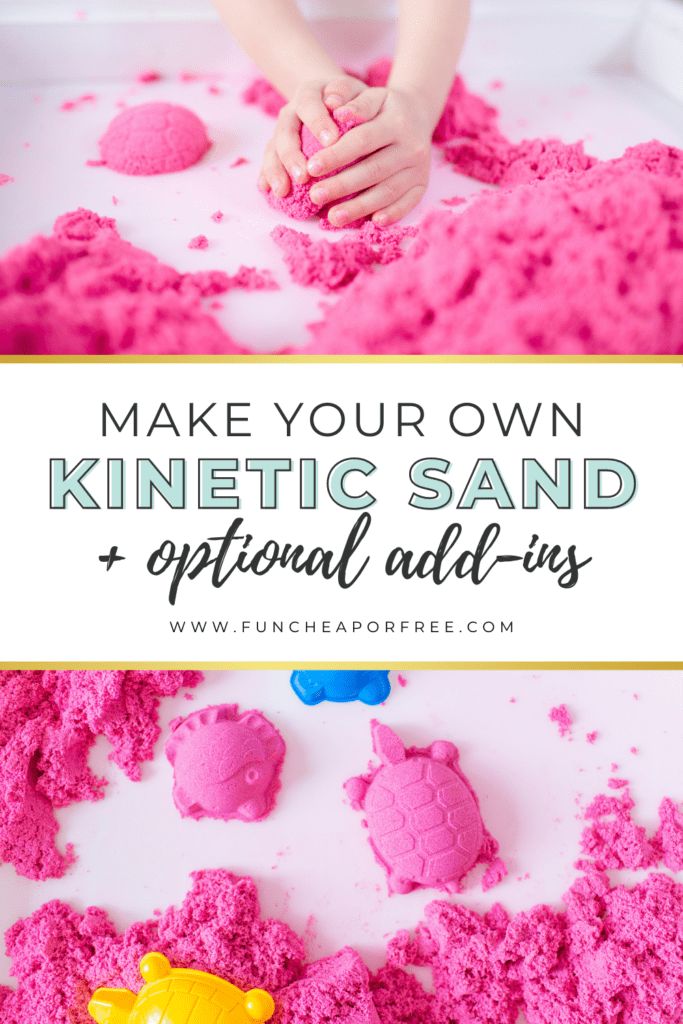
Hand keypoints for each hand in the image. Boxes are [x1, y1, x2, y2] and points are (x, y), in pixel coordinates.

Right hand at [258, 75, 366, 197]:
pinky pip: (268, 161)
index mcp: (309, 94)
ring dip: (275, 170)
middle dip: (292, 155)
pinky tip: (266, 190)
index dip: (318, 121)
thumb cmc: (350, 101)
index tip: (331, 141)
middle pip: (285, 131)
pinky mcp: (277, 148)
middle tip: (303, 177)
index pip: (309, 105)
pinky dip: (266, 176)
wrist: (331, 98)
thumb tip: (336, 103)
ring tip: (282, 191)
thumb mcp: (354, 93)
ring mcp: (281, 131)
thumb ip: (348, 95)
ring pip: (273, 148)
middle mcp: (291, 112)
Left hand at [305, 87, 432, 226]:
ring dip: (359, 207)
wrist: (417, 114)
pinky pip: (407, 203)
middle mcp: (411, 146)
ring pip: (387, 191)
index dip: (336, 155)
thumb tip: (331, 104)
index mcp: (396, 122)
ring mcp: (418, 168)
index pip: (361, 140)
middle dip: (342, 186)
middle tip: (315, 196)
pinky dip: (391, 214)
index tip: (311, 167)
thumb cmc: (382, 106)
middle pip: (373, 170)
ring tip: (333, 218)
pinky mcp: (422, 184)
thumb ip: (349, 96)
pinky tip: (372, 222)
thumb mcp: (369, 94)